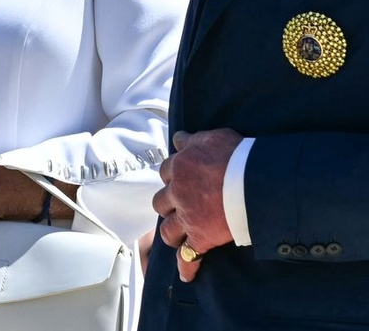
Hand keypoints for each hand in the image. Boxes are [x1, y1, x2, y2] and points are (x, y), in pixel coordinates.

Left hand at [152, 129, 240, 281]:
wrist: (251, 181)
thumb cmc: (235, 156)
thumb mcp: (211, 137)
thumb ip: (192, 140)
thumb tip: (178, 138)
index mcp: (178, 167)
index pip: (166, 172)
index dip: (172, 177)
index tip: (177, 180)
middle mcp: (177, 192)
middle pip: (161, 202)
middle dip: (168, 205)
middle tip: (178, 208)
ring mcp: (187, 216)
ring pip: (168, 230)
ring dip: (172, 233)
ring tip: (177, 236)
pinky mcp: (201, 237)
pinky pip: (189, 256)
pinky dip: (187, 267)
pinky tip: (186, 274)